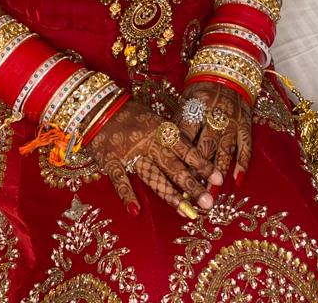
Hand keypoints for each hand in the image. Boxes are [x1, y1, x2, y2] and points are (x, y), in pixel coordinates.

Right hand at [84, 97, 222, 217]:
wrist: (98, 105)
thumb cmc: (130, 113)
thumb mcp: (154, 120)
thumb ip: (169, 138)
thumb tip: (191, 157)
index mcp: (160, 130)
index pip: (186, 150)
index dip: (202, 165)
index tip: (218, 180)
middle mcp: (149, 142)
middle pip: (174, 167)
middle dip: (192, 186)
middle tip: (208, 203)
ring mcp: (130, 152)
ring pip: (153, 176)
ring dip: (170, 195)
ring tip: (186, 211)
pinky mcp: (110, 160)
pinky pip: (120, 179)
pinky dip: (127, 194)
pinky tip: (135, 210)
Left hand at [177, 81, 252, 184]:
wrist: (227, 72)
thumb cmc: (200, 90)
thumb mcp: (186, 101)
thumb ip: (179, 123)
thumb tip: (168, 150)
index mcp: (195, 107)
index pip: (186, 137)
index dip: (181, 158)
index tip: (175, 178)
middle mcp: (214, 116)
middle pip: (205, 147)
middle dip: (199, 172)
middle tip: (193, 194)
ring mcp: (232, 122)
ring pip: (224, 151)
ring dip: (218, 173)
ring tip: (212, 194)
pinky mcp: (245, 125)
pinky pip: (245, 147)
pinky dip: (242, 164)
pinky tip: (238, 180)